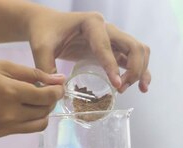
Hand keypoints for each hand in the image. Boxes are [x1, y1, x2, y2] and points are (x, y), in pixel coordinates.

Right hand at [0, 60, 63, 136]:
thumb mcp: (0, 66)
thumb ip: (31, 74)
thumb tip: (57, 80)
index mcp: (11, 94)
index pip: (47, 97)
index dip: (57, 90)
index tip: (58, 84)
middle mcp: (10, 115)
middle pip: (45, 112)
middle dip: (50, 100)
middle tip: (44, 89)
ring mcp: (4, 128)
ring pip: (38, 125)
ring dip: (42, 113)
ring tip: (33, 99)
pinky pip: (23, 129)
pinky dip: (28, 119)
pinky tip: (18, 106)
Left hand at [27, 10, 150, 92]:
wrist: (45, 25)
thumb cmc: (44, 33)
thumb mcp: (40, 48)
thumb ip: (46, 67)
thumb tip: (60, 88)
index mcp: (91, 23)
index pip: (107, 46)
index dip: (113, 66)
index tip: (116, 85)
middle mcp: (107, 28)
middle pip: (133, 46)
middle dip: (134, 69)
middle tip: (121, 89)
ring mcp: (112, 38)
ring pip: (139, 51)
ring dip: (140, 70)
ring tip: (129, 89)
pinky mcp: (113, 48)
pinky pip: (133, 57)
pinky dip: (141, 70)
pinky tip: (142, 87)